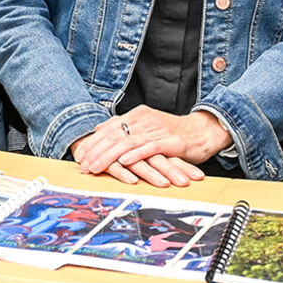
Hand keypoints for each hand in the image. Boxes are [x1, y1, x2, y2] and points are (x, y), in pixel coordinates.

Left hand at [71, 108, 224, 187]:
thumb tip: (100, 133)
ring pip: (127, 143)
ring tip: (96, 167)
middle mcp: (144, 120)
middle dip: (96, 152)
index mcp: (137, 115)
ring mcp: (157, 129)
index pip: (108, 128)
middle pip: (114, 135)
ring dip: (109, 156)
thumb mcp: (145, 127)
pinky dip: (135, 155)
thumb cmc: (172, 133)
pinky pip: (149, 148)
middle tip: (83, 166)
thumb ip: (125, 129)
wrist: (202, 131)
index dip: (92, 143)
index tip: (80, 157)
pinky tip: (124, 162)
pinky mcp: (170, 141)